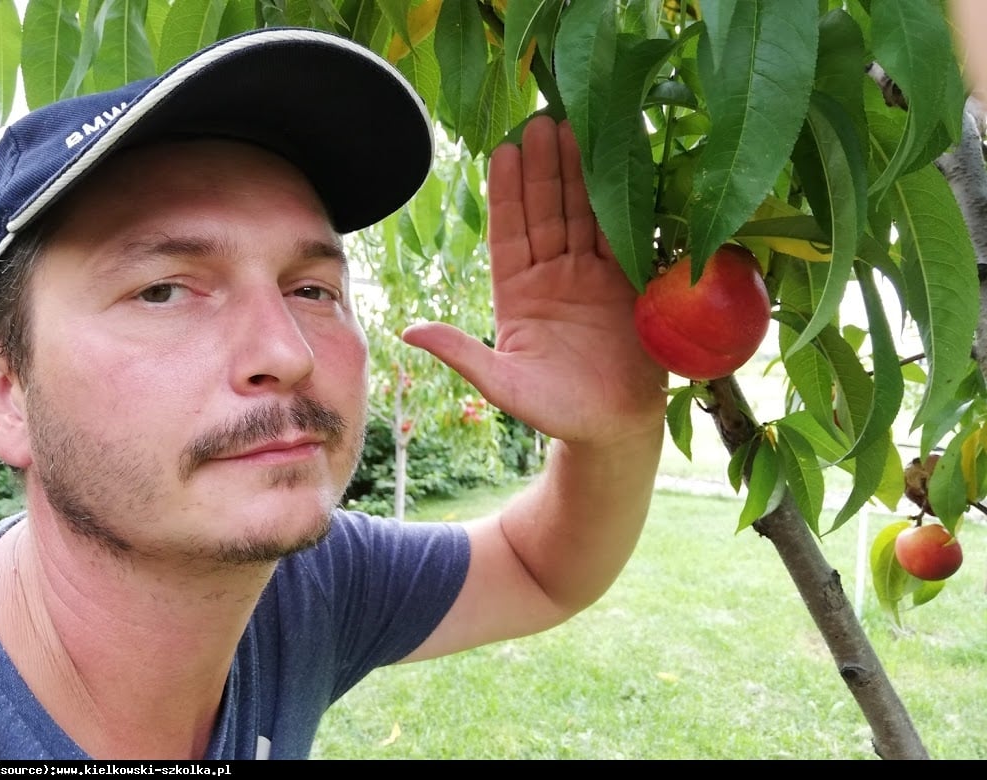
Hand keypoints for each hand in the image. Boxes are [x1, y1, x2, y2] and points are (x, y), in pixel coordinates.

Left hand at [402, 115, 665, 446]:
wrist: (613, 429)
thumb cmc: (554, 412)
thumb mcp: (502, 384)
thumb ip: (461, 353)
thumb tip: (407, 331)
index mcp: (517, 294)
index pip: (509, 233)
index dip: (507, 193)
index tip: (504, 150)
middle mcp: (552, 276)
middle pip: (546, 213)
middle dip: (544, 169)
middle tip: (543, 121)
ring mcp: (590, 277)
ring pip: (582, 216)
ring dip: (579, 174)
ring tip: (577, 128)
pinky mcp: (626, 284)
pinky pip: (620, 236)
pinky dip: (619, 203)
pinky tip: (619, 167)